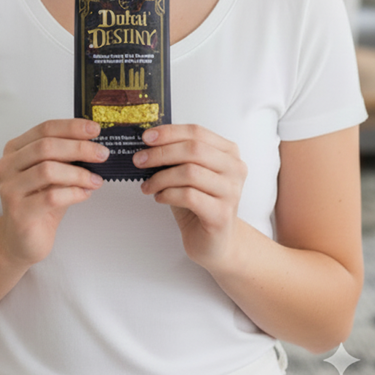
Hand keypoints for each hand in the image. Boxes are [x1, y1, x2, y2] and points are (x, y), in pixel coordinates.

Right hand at [0, 119, 107, 267]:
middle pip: (46, 146)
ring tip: (95, 180)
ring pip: (47, 170)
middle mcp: (7, 166)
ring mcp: (9, 189)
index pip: (45, 129)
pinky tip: (85, 194)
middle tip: (102, 153)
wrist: (23, 241)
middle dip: (79, 148)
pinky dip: (74, 193)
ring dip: (78, 173)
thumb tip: (95, 144)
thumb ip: (66, 158)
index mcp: (14, 150)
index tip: (95, 129)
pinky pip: (51, 197)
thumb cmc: (40, 203)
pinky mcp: (18, 212)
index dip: (71, 127)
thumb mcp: (54, 175)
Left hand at [134, 124, 246, 269]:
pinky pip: (189, 196)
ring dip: (161, 177)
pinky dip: (168, 194)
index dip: (169, 133)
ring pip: (189, 172)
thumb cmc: (200, 204)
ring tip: (148, 186)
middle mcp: (234, 169)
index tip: (146, 137)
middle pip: (193, 150)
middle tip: (139, 160)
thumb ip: (177, 156)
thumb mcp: (189, 174)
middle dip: (161, 153)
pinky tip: (159, 197)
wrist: (215, 242)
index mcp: (228, 152)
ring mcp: (231, 192)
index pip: (196, 132)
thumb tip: (148, 142)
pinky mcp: (222, 214)